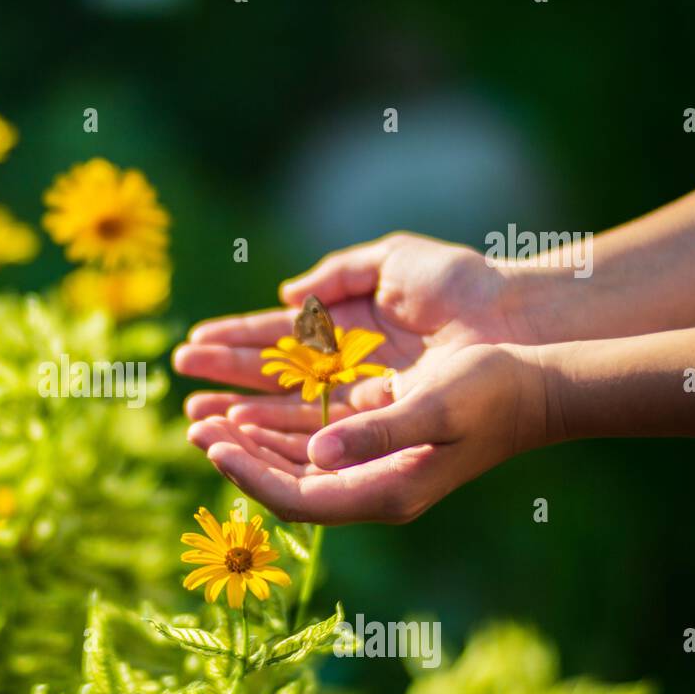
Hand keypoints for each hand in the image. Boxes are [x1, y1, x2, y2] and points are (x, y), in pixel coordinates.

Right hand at [174, 232, 522, 428]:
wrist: (513, 316)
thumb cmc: (460, 283)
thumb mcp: (395, 260)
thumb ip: (339, 272)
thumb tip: (286, 295)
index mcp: (345, 324)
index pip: (275, 337)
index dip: (233, 341)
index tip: (193, 344)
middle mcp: (346, 365)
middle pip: (271, 377)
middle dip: (225, 379)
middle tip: (182, 382)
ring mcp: (361, 396)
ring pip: (286, 409)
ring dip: (241, 412)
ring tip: (199, 416)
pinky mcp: (379, 421)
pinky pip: (320, 430)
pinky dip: (279, 433)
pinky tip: (244, 433)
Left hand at [184, 343, 546, 523]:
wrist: (538, 391)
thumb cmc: (493, 392)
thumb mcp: (435, 405)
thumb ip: (377, 433)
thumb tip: (318, 453)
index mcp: (386, 491)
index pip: (298, 497)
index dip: (249, 474)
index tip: (211, 443)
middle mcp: (375, 491)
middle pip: (287, 487)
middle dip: (237, 458)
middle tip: (192, 423)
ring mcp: (375, 474)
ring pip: (295, 469)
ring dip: (250, 445)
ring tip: (206, 418)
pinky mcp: (377, 451)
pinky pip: (313, 451)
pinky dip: (277, 434)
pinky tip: (249, 413)